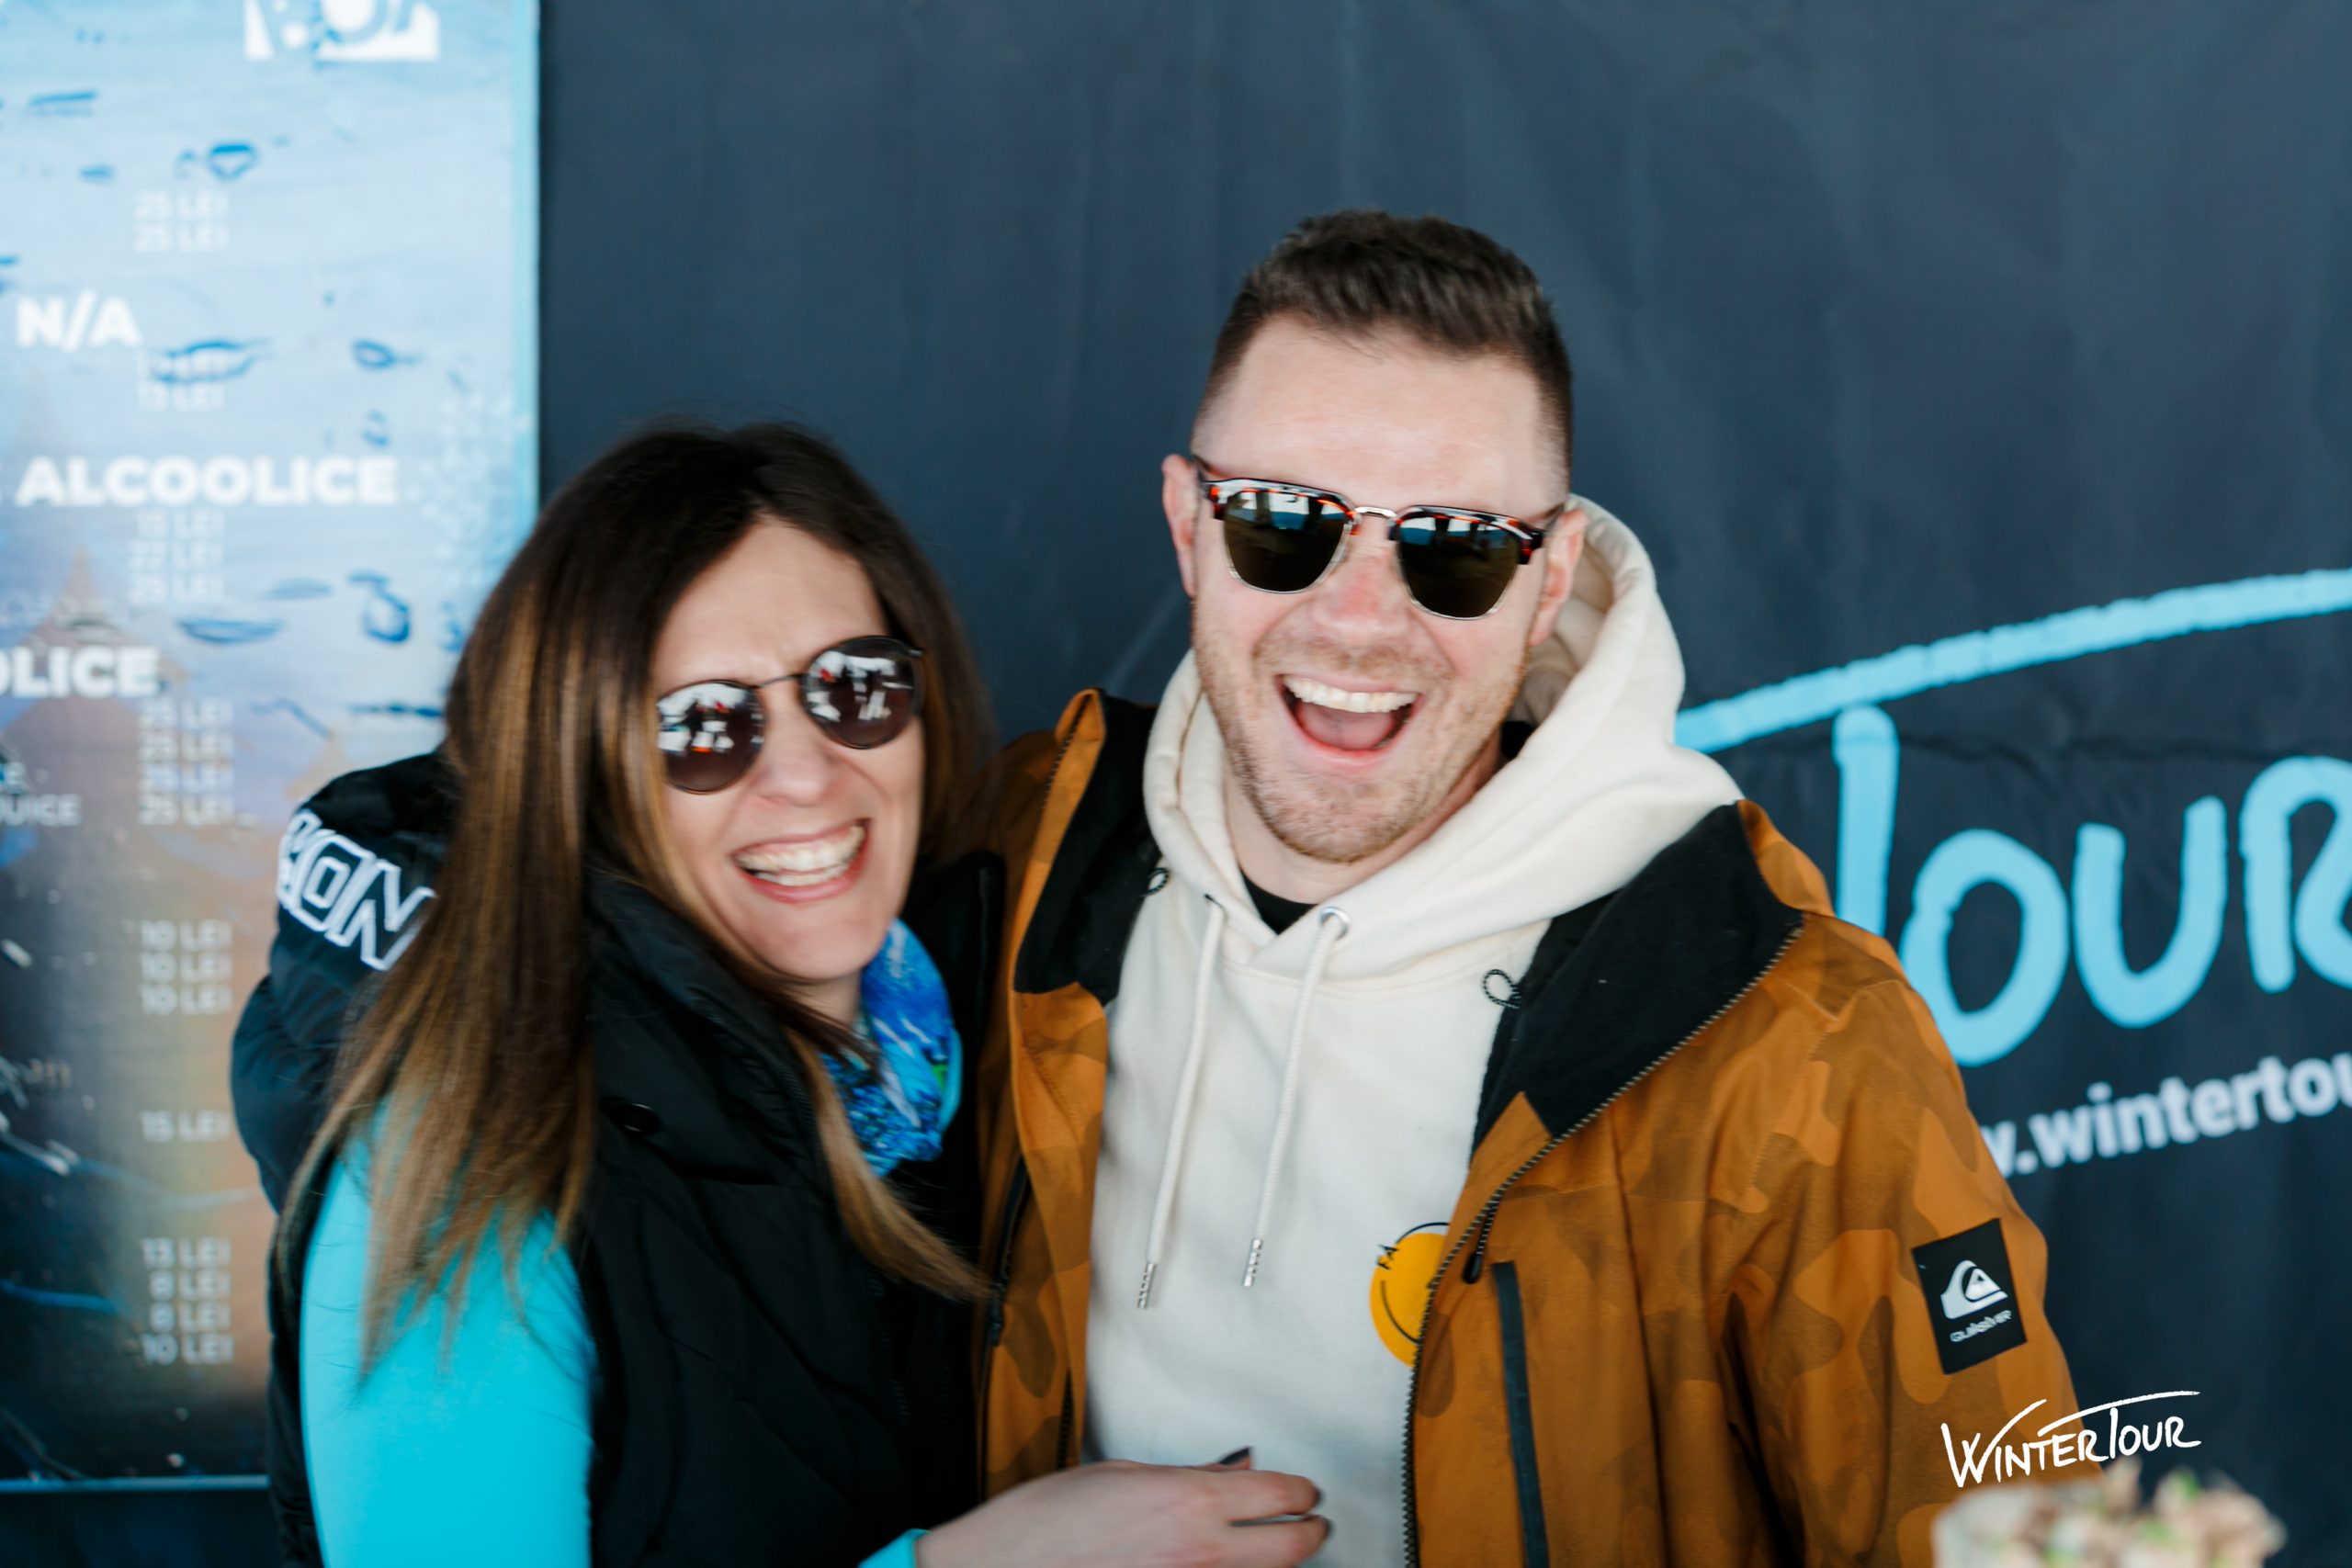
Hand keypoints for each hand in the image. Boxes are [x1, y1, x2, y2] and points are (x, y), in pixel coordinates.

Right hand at [916, 1458, 1328, 1567]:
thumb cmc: (1042, 1524)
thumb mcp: (1119, 1474)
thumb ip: (1186, 1477)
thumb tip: (1232, 1474)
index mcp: (1189, 1500)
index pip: (1281, 1494)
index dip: (1302, 1491)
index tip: (1304, 1492)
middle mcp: (1201, 1551)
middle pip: (1293, 1547)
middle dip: (1309, 1532)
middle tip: (1311, 1522)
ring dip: (1273, 1563)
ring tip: (1273, 1549)